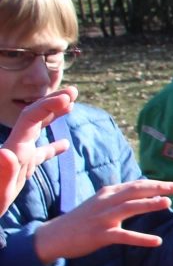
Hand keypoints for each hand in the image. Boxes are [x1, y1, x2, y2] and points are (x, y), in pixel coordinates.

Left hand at [0, 88, 75, 210]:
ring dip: (52, 116)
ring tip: (70, 106)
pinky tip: (64, 147)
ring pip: (37, 131)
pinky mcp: (21, 171)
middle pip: (34, 118)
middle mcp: (16, 150)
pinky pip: (39, 154)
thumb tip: (7, 153)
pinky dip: (52, 147)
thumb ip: (3, 173)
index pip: (31, 118)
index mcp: (15, 151)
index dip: (49, 105)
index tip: (68, 99)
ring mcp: (19, 159)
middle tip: (73, 92)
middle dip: (52, 102)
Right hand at [34, 178, 172, 263]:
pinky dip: (141, 238)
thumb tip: (144, 192)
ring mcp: (102, 218)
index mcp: (108, 193)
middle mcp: (106, 202)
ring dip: (149, 204)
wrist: (54, 236)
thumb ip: (120, 197)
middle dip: (157, 188)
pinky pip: (124, 236)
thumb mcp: (100, 203)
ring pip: (129, 208)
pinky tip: (157, 241)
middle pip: (134, 191)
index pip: (135, 185)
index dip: (155, 183)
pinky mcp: (100, 235)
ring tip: (167, 203)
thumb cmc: (82, 220)